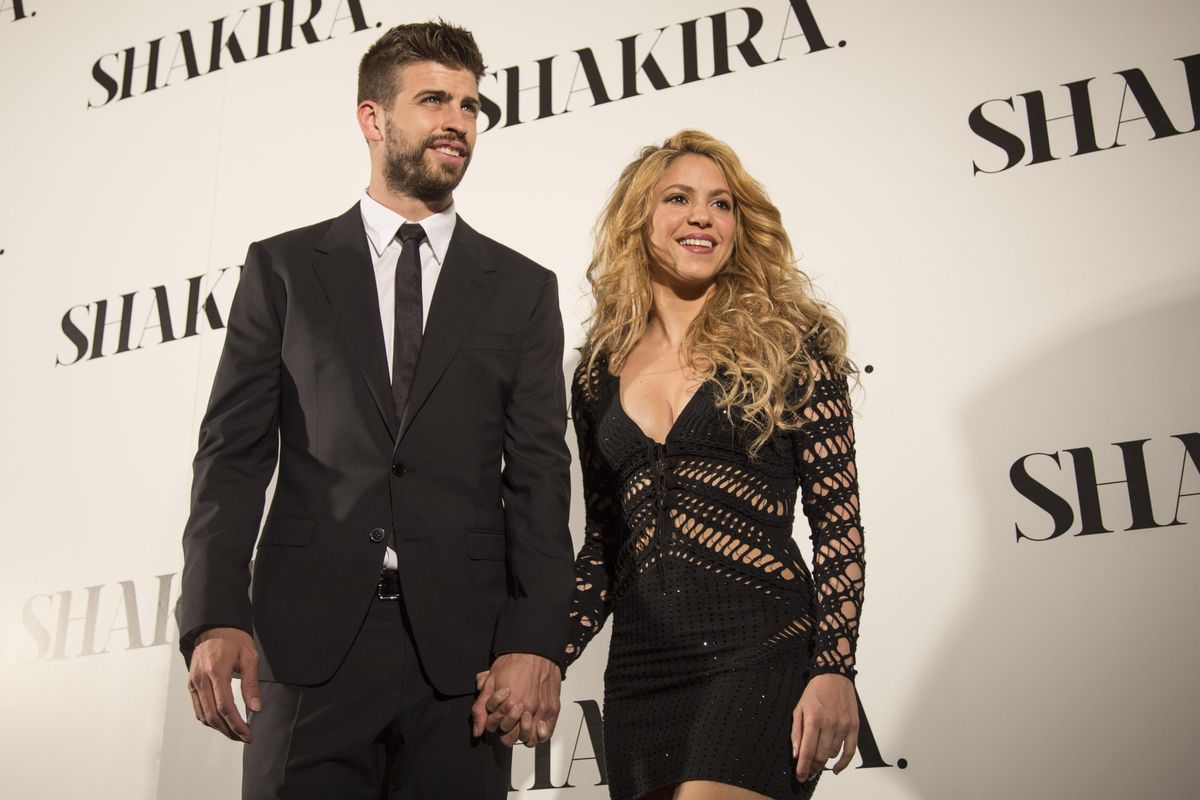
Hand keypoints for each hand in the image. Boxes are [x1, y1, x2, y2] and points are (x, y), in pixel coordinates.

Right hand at [187, 627, 260, 741]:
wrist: (215, 627)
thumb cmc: (234, 640)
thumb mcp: (249, 657)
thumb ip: (251, 685)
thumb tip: (255, 708)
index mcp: (216, 671)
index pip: (225, 707)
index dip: (237, 724)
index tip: (248, 734)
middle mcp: (201, 679)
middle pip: (213, 715)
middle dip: (229, 731)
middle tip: (244, 737)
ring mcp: (193, 682)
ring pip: (203, 715)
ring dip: (219, 728)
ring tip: (235, 733)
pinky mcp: (191, 684)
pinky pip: (198, 708)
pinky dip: (209, 719)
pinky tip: (221, 722)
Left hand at [470, 653, 560, 747]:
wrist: (535, 649)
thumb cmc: (514, 662)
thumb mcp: (490, 682)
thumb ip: (481, 708)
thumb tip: (477, 730)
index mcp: (509, 705)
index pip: (494, 728)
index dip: (491, 722)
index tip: (495, 715)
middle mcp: (527, 710)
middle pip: (510, 737)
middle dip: (505, 730)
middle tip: (506, 719)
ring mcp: (541, 710)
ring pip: (529, 739)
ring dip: (522, 735)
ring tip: (520, 725)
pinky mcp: (553, 708)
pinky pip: (546, 734)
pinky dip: (539, 735)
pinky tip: (534, 727)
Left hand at [791, 673, 857, 781]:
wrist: (834, 676)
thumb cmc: (815, 692)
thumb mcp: (799, 709)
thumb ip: (796, 733)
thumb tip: (796, 754)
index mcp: (814, 719)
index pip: (808, 751)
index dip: (803, 767)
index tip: (800, 776)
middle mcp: (830, 724)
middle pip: (821, 756)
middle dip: (813, 767)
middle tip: (808, 771)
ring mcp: (843, 726)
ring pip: (833, 754)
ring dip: (824, 759)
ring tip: (818, 756)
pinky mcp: (854, 726)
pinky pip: (850, 751)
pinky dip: (844, 763)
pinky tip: (836, 768)